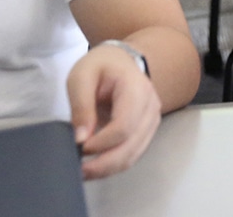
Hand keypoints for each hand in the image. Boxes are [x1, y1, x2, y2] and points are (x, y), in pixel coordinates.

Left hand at [67, 43, 163, 178]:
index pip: (124, 125)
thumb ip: (81, 106)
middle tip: (80, 170)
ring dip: (109, 168)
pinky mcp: (147, 130)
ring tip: (84, 171)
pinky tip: (96, 166)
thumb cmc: (100, 66)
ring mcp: (152, 120)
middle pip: (132, 145)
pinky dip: (115, 164)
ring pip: (134, 154)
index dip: (102, 142)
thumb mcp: (81, 77)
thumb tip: (81, 139)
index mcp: (136, 89)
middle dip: (105, 163)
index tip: (80, 146)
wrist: (120, 61)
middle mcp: (151, 106)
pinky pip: (134, 153)